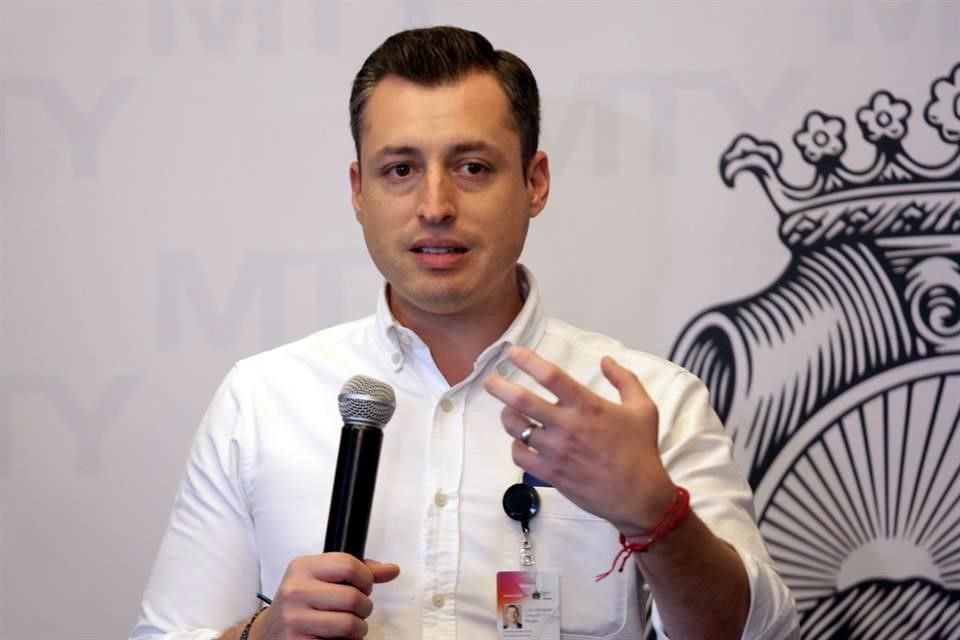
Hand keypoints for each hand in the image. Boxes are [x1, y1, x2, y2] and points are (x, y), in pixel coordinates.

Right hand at [252, 553, 398, 638]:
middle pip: (353, 597)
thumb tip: (392, 570)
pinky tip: (335, 638)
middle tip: (356, 611)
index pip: (349, 565)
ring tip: (348, 627)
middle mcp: (295, 591)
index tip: (363, 587)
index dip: (365, 578)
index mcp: (302, 567)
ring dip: (358, 629)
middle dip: (364, 608)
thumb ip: (358, 572)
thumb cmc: (302, 603)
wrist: (268, 633)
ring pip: (350, 624)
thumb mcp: (322, 578)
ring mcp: (294, 619)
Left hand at [483, 345, 675, 534]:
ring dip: (507, 416)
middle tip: (490, 379)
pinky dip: (516, 445)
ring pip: (516, 428)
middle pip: (521, 401)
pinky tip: (521, 441)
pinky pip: (520, 455)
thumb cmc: (642, 450)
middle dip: (499, 386)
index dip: (527, 360)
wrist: (639, 496)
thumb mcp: (644, 408)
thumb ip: (624, 379)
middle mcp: (567, 426)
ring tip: (508, 411)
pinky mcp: (550, 473)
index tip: (512, 352)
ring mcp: (556, 451)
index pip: (550, 376)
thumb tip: (606, 360)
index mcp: (588, 406)